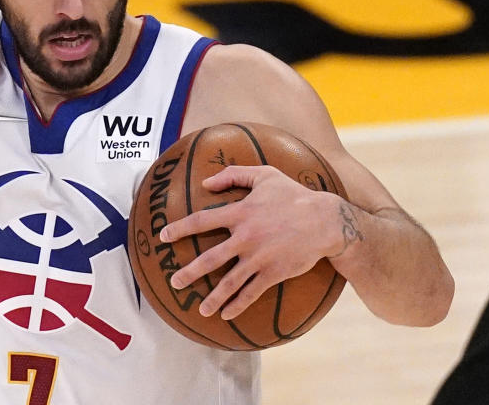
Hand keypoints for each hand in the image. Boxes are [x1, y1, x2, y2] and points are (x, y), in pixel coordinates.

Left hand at [159, 165, 343, 319]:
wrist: (324, 220)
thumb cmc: (293, 195)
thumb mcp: (265, 175)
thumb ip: (233, 174)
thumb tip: (205, 183)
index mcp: (240, 212)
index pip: (201, 221)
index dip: (180, 229)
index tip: (164, 237)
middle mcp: (245, 237)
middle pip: (210, 258)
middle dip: (189, 272)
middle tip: (175, 282)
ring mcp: (259, 257)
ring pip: (229, 282)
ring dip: (213, 298)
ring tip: (200, 309)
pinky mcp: (273, 272)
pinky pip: (252, 292)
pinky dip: (238, 304)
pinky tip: (227, 314)